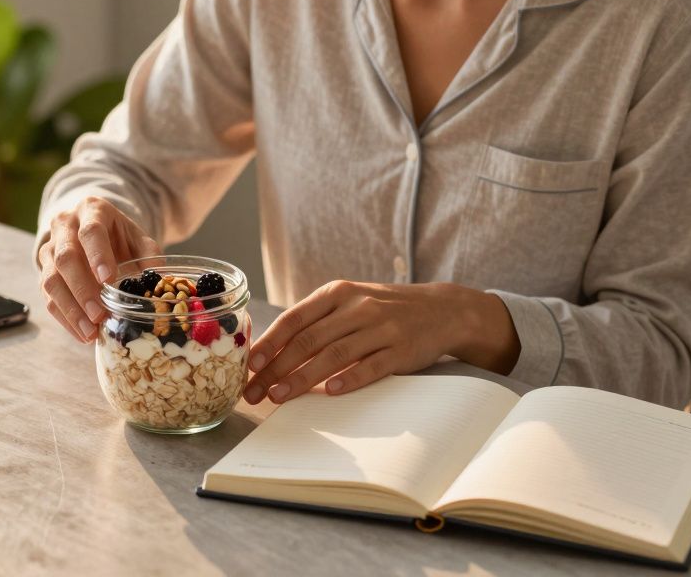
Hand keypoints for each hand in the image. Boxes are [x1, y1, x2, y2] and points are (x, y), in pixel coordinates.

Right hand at [39, 196, 160, 342]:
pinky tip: (82, 333)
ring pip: (51, 280)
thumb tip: (159, 278)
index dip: (98, 256)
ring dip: (71, 309)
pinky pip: (48, 298)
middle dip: (82, 289)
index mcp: (91, 210)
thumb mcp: (136, 237)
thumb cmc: (118, 236)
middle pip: (66, 258)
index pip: (91, 231)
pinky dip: (65, 318)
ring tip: (91, 331)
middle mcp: (65, 226)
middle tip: (99, 314)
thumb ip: (148, 254)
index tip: (108, 280)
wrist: (92, 229)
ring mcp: (50, 249)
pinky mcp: (44, 272)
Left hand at [243, 281, 518, 403]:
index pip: (295, 319)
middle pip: (309, 340)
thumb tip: (271, 353)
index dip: (270, 343)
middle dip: (277, 368)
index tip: (249, 365)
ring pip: (334, 354)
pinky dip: (349, 379)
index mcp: (337, 293)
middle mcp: (356, 307)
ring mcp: (381, 327)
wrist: (441, 309)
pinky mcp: (402, 348)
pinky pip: (372, 365)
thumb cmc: (383, 309)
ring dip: (303, 378)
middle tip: (256, 392)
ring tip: (280, 396)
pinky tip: (330, 392)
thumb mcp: (349, 303)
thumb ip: (316, 322)